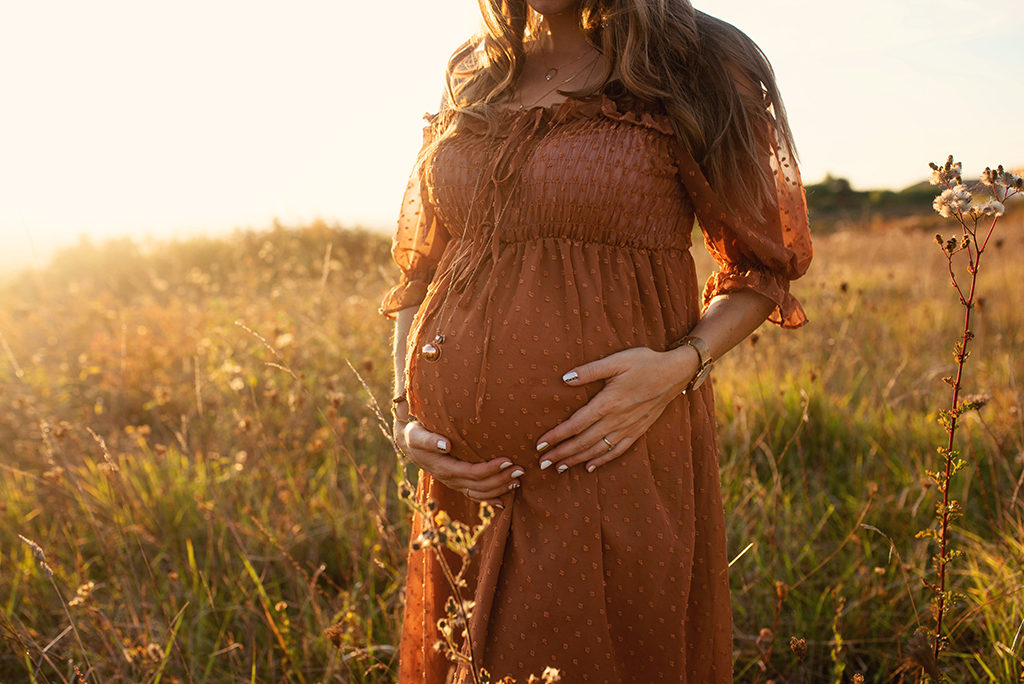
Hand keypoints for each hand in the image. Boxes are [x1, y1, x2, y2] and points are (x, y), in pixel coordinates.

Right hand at [394, 419, 523, 506]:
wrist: (409, 444)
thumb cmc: (415, 434)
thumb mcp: (417, 434)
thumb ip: (429, 440)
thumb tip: (445, 445)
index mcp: (444, 468)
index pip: (472, 473)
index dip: (491, 469)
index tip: (508, 460)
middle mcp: (451, 480)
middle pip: (480, 485)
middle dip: (502, 479)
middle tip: (520, 470)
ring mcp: (455, 484)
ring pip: (480, 493)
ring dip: (500, 489)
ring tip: (518, 481)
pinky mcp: (458, 483)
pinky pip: (475, 496)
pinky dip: (490, 499)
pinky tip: (504, 501)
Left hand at [534, 346, 697, 472]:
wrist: (675, 373)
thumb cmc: (644, 363)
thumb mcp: (616, 361)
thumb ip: (590, 371)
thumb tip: (565, 379)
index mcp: (608, 403)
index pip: (575, 425)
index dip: (556, 436)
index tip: (540, 444)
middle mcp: (616, 420)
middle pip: (583, 442)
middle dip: (561, 454)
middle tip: (542, 463)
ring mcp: (628, 428)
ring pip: (597, 450)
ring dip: (576, 460)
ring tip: (559, 468)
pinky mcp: (637, 431)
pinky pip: (617, 451)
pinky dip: (601, 460)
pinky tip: (589, 467)